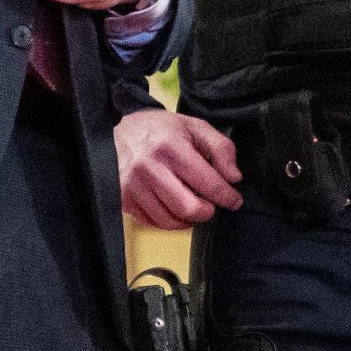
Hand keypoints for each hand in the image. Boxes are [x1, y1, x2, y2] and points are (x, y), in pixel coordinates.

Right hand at [117, 108, 242, 226]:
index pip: (208, 184)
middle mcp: (150, 169)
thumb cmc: (158, 130)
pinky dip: (170, 221)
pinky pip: (154, 223)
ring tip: (194, 205)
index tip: (234, 200)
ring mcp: (134, 187)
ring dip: (189, 219)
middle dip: (208, 211)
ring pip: (171, 222)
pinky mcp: (124, 200)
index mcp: (170, 148)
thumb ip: (221, 148)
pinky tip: (175, 207)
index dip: (227, 197)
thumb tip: (234, 178)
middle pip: (190, 209)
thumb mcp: (194, 127)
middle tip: (212, 204)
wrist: (115, 130)